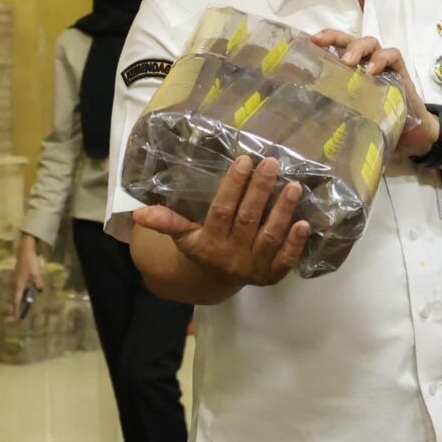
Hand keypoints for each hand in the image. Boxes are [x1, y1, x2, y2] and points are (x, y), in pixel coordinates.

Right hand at [10, 240, 44, 321]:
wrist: (25, 250)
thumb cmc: (29, 262)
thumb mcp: (35, 273)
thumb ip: (38, 282)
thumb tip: (40, 289)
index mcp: (19, 284)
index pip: (17, 299)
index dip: (17, 309)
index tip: (16, 318)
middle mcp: (17, 283)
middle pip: (16, 297)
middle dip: (17, 307)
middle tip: (17, 316)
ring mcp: (17, 279)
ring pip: (18, 292)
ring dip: (20, 300)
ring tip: (22, 308)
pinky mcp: (20, 276)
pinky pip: (21, 288)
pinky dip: (23, 293)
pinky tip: (27, 294)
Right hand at [133, 154, 311, 287]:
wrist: (211, 281)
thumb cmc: (198, 246)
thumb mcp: (181, 235)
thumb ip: (165, 222)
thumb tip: (137, 213)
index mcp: (207, 244)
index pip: (222, 211)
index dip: (233, 186)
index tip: (244, 161)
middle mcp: (230, 257)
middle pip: (247, 220)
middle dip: (260, 190)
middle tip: (271, 164)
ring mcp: (252, 268)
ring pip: (269, 237)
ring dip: (282, 212)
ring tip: (293, 186)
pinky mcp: (270, 276)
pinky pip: (285, 261)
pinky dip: (295, 244)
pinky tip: (304, 223)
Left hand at [311, 31, 438, 157]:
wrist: (411, 133)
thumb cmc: (377, 122)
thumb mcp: (352, 115)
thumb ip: (335, 111)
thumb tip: (307, 123)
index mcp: (351, 69)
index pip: (336, 47)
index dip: (324, 41)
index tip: (310, 42)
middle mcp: (365, 62)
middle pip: (350, 39)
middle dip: (335, 38)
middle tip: (322, 44)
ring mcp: (383, 64)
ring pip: (371, 43)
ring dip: (358, 48)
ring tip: (348, 62)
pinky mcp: (400, 70)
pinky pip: (392, 55)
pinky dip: (381, 59)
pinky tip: (372, 71)